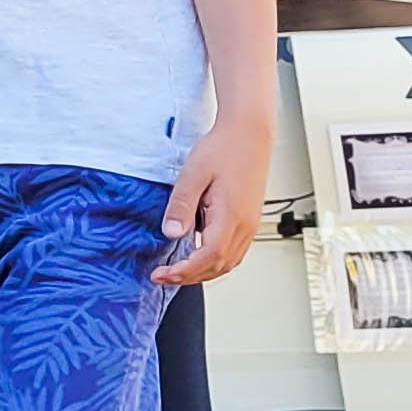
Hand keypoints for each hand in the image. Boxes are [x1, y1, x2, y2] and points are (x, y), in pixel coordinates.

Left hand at [155, 113, 271, 285]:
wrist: (249, 133)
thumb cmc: (224, 148)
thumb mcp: (193, 175)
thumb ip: (182, 206)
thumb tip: (171, 233)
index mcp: (231, 216)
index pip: (208, 258)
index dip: (184, 272)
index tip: (162, 275)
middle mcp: (245, 225)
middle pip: (219, 266)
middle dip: (190, 277)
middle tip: (163, 276)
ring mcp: (250, 224)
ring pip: (229, 262)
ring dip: (203, 272)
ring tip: (178, 271)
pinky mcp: (249, 220)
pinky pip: (234, 251)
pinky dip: (215, 261)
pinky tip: (198, 255)